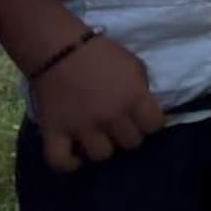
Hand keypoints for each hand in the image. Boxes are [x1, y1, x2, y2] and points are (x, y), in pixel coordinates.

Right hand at [29, 34, 163, 172]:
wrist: (59, 47)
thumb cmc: (100, 52)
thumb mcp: (133, 64)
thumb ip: (141, 89)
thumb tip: (144, 109)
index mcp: (133, 98)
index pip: (155, 126)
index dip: (151, 122)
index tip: (144, 117)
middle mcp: (110, 118)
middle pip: (131, 143)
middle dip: (128, 133)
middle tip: (119, 124)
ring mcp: (82, 128)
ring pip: (102, 155)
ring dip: (102, 146)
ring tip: (98, 136)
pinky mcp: (55, 133)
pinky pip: (61, 162)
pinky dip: (68, 163)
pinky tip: (75, 154)